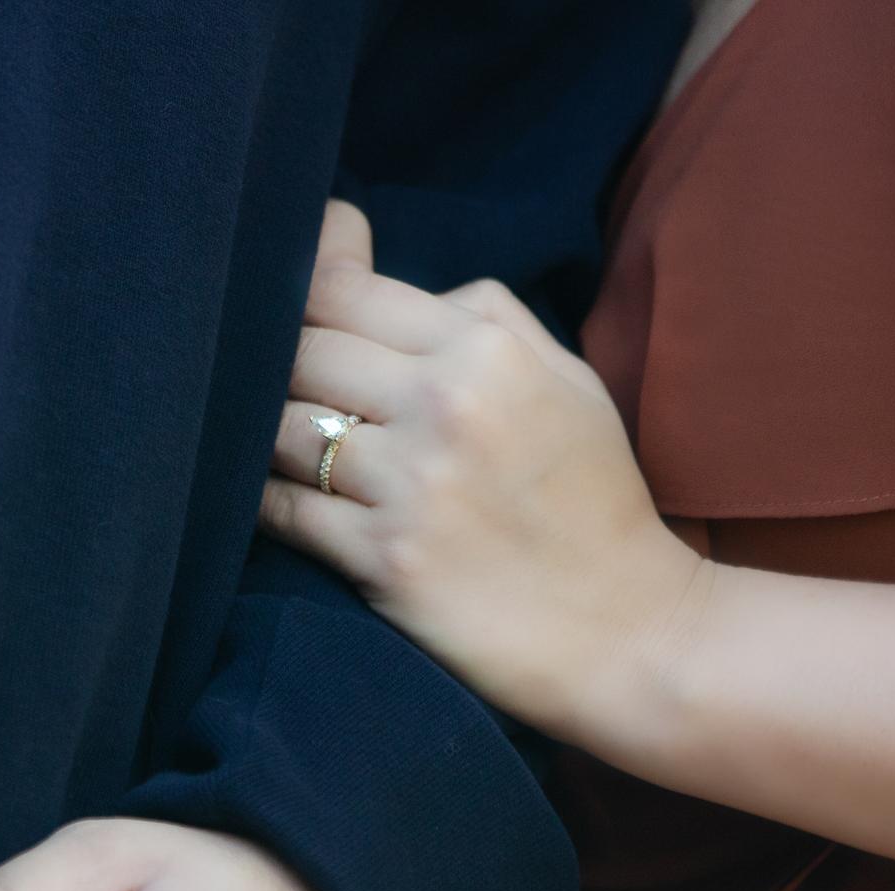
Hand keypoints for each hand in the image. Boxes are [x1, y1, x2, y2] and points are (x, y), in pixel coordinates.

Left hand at [258, 200, 708, 743]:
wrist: (627, 630)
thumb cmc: (592, 499)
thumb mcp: (564, 380)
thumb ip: (479, 313)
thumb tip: (366, 255)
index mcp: (488, 350)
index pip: (343, 291)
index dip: (299, 290)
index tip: (280, 305)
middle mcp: (446, 405)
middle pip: (301, 352)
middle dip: (279, 368)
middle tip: (284, 393)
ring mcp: (412, 484)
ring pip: (280, 428)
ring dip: (270, 438)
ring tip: (290, 452)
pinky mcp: (384, 559)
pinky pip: (283, 509)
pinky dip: (267, 500)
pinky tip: (279, 499)